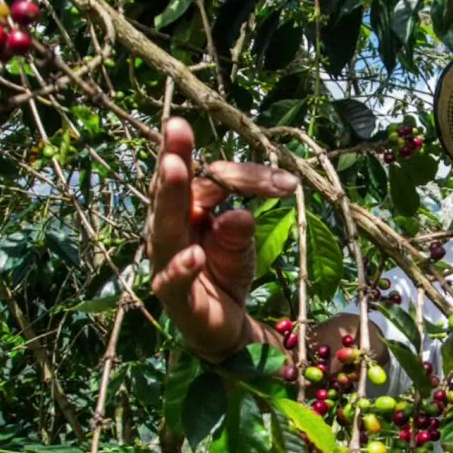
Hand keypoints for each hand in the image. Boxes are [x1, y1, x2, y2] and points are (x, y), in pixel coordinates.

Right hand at [147, 117, 300, 361]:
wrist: (222, 325)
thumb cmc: (225, 272)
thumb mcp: (241, 247)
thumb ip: (239, 231)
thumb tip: (240, 214)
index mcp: (188, 210)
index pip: (210, 180)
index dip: (245, 176)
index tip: (286, 182)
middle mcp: (169, 229)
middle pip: (173, 190)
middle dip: (175, 156)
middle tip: (177, 126)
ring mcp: (166, 261)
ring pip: (165, 225)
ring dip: (170, 195)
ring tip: (176, 168)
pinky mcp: (173, 296)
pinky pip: (173, 278)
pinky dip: (182, 266)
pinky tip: (193, 255)